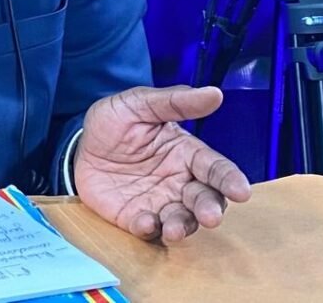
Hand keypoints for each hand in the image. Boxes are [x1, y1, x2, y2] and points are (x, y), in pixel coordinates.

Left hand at [74, 85, 250, 243]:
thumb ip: (175, 101)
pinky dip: (149, 228)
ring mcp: (159, 202)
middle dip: (210, 209)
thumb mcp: (140, 103)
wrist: (81, 143)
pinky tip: (144, 221)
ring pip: (181, 220)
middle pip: (204, 199)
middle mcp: (179, 182)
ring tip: (173, 228)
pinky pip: (148, 229)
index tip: (241, 191)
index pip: (215, 167)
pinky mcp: (136, 218)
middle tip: (210, 216)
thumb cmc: (116, 121)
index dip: (230, 179)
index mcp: (186, 153)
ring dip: (182, 226)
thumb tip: (214, 93)